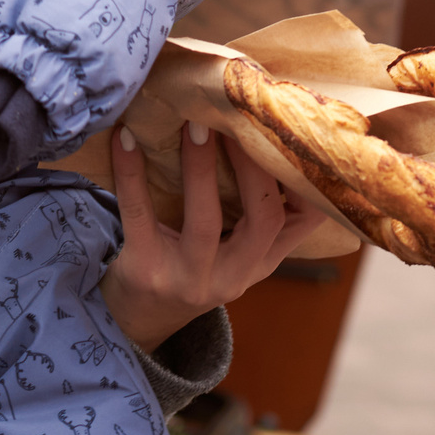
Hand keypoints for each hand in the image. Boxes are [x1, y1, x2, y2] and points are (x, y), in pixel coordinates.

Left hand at [100, 118, 321, 351]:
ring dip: (201, 167)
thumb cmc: (191, 263)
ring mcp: (190, 278)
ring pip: (206, 222)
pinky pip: (139, 216)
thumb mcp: (234, 248)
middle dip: (254, 167)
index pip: (304, 222)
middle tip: (239, 118)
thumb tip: (268, 130)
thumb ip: (254, 207)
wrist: (140, 315)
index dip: (308, 179)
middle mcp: (234, 275)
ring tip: (195, 124)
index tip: (294, 129)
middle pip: (264, 220)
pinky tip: (126, 140)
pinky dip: (131, 174)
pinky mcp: (147, 271)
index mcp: (261, 261)